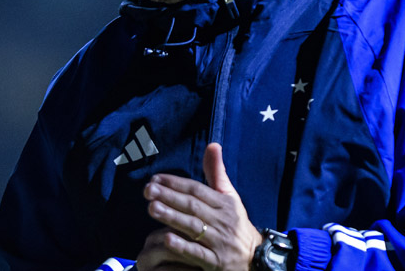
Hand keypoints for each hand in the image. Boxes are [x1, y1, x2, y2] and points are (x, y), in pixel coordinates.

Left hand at [137, 143, 261, 270]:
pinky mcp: (216, 263)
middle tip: (148, 190)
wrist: (256, 258)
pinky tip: (167, 239)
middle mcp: (223, 221)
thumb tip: (213, 145)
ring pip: (193, 227)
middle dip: (169, 197)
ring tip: (152, 208)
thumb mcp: (230, 197)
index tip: (155, 179)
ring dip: (172, 217)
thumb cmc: (236, 223)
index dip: (176, 183)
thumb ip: (217, 172)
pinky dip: (183, 246)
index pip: (197, 190)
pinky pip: (198, 254)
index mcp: (225, 203)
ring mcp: (220, 242)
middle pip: (193, 206)